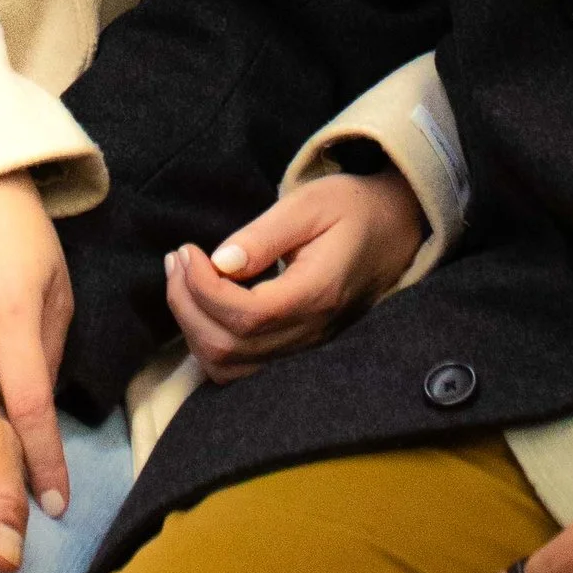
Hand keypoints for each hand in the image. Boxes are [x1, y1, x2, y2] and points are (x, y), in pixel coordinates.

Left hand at [163, 167, 427, 382]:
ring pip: (229, 368)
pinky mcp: (295, 351)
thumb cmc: (352, 209)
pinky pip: (240, 369)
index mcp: (317, 294)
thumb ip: (264, 234)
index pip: (246, 316)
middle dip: (187, 304)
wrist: (394, 230)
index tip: (188, 250)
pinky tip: (202, 304)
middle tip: (177, 259)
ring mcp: (303, 349)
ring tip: (182, 278)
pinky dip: (209, 343)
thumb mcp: (310, 204)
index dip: (203, 289)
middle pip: (229, 347)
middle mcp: (310, 333)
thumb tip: (219, 262)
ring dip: (193, 327)